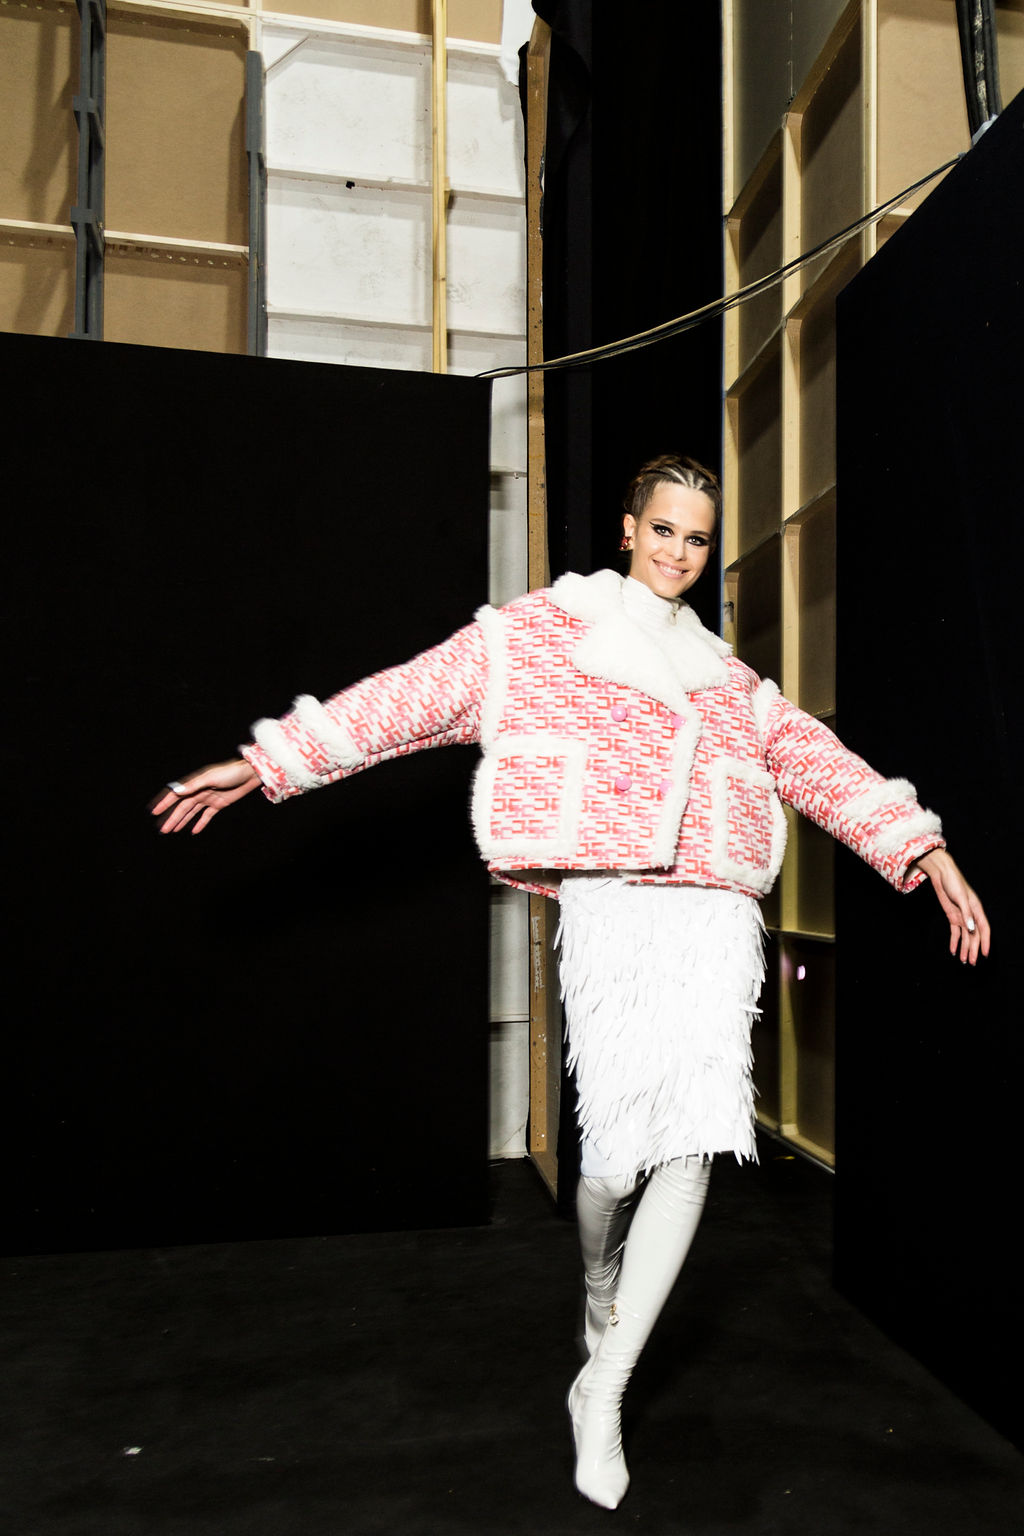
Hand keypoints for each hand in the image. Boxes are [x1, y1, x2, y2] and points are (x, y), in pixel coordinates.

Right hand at [150, 759, 261, 834]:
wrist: (249, 774)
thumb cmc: (230, 772)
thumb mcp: (210, 777)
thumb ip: (193, 785)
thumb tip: (176, 791)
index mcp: (195, 783)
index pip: (176, 795)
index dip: (165, 803)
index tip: (154, 812)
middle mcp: (199, 791)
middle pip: (182, 807)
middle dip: (173, 818)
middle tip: (163, 829)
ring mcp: (208, 798)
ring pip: (192, 812)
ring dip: (182, 821)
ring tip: (173, 830)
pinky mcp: (218, 804)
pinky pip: (206, 816)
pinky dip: (200, 823)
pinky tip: (193, 831)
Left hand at [911, 849, 989, 964]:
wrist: (941, 874)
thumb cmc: (953, 882)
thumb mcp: (960, 898)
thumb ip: (966, 913)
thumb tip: (972, 929)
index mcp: (976, 910)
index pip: (984, 929)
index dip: (985, 942)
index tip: (984, 954)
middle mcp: (971, 915)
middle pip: (974, 936)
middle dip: (973, 949)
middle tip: (971, 963)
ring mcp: (962, 916)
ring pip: (965, 936)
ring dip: (964, 948)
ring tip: (963, 961)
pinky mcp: (952, 916)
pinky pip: (955, 932)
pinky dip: (954, 941)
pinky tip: (953, 950)